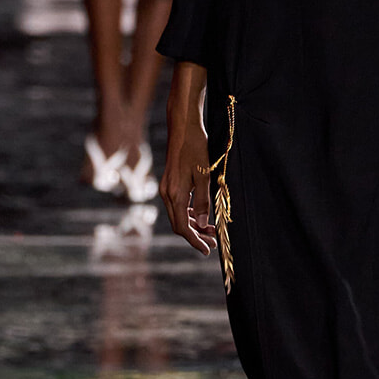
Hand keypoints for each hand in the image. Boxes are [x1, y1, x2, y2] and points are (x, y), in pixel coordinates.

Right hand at [159, 62, 215, 254]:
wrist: (184, 128)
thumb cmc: (196, 148)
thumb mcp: (204, 176)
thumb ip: (202, 202)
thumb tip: (201, 225)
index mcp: (175, 194)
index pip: (182, 227)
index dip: (195, 241)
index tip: (208, 250)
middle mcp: (167, 194)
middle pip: (178, 224)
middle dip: (195, 236)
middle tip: (212, 242)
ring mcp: (167, 188)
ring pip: (178, 216)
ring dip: (193, 225)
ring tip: (210, 230)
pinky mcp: (170, 183)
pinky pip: (177, 205)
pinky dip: (189, 214)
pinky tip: (200, 215)